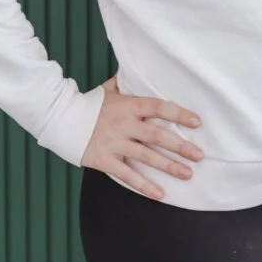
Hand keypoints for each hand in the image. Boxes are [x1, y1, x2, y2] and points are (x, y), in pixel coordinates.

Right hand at [80, 73, 203, 199]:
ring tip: (188, 174)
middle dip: (181, 146)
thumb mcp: (108, 89)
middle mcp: (125, 124)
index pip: (159, 107)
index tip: (197, 122)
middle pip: (157, 135)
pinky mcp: (105, 160)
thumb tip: (135, 68)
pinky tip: (160, 193)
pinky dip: (144, 185)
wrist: (61, 119)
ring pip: (147, 157)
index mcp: (128, 105)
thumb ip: (125, 83)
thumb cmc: (88, 103)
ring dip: (169, 166)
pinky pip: (128, 175)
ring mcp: (115, 143)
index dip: (179, 114)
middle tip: (199, 155)